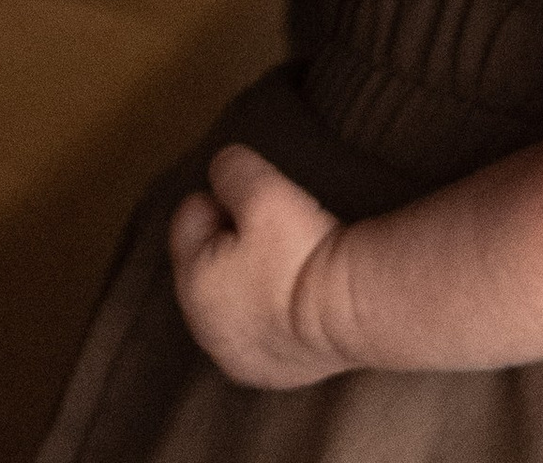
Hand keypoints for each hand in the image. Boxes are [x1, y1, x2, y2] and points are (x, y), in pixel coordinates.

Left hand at [171, 146, 348, 389]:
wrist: (353, 310)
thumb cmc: (302, 247)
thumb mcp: (263, 188)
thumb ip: (231, 170)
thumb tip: (222, 168)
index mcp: (193, 280)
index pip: (188, 216)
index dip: (221, 196)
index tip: (256, 196)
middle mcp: (204, 327)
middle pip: (206, 262)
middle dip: (229, 240)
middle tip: (274, 225)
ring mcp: (236, 356)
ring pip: (229, 301)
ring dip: (246, 279)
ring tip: (289, 261)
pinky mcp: (268, 374)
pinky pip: (257, 333)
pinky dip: (268, 315)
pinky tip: (297, 300)